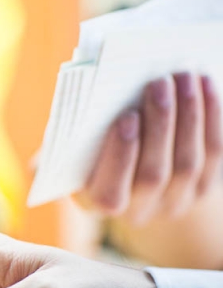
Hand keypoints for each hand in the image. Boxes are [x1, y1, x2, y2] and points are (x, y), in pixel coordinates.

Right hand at [79, 73, 221, 224]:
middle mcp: (136, 210)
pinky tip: (204, 85)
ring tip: (183, 76)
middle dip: (158, 124)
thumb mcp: (78, 147)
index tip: (127, 117)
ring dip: (188, 114)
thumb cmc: (92, 148)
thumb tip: (94, 102)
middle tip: (158, 83)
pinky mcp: (202, 186)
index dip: (120, 156)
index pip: (110, 192)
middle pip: (153, 173)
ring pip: (187, 161)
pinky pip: (212, 152)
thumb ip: (79, 134)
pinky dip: (210, 116)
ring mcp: (173, 201)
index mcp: (95, 201)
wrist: (131, 174)